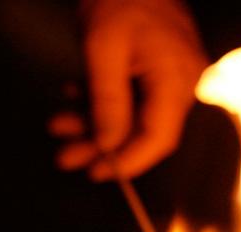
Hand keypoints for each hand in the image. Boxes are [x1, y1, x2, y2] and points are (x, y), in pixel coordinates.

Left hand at [50, 0, 206, 180]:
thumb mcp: (103, 51)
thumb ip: (107, 102)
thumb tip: (108, 146)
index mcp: (176, 80)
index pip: (159, 138)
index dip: (128, 161)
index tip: (96, 172)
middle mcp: (181, 84)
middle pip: (144, 132)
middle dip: (100, 145)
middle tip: (64, 157)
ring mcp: (171, 76)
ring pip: (133, 117)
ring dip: (94, 125)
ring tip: (58, 126)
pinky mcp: (157, 69)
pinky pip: (132, 98)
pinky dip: (101, 104)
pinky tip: (74, 98)